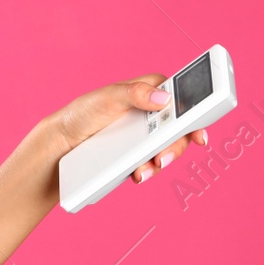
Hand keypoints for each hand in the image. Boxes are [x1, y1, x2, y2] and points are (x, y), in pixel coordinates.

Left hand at [47, 74, 207, 183]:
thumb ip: (135, 93)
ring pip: (168, 147)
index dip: (197, 113)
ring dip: (164, 159)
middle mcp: (151, 112)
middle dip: (177, 145)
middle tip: (164, 156)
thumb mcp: (108, 98)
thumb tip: (163, 98)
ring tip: (150, 167)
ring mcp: (145, 135)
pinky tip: (140, 173)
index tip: (200, 133)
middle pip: (179, 128)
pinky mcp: (138, 153)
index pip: (181, 98)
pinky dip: (150, 169)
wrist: (63, 142)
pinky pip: (152, 162)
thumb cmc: (83, 112)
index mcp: (149, 91)